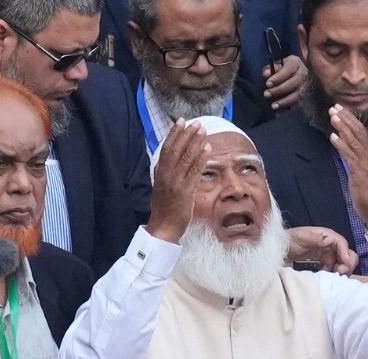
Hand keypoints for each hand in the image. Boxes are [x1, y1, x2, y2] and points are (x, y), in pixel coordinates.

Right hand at [148, 119, 208, 242]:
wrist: (163, 227)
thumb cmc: (164, 209)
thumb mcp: (160, 188)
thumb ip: (163, 175)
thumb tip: (164, 163)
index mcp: (159, 173)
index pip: (166, 148)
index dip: (174, 134)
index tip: (181, 122)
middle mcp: (166, 175)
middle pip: (176, 149)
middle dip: (186, 134)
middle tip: (196, 122)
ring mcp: (175, 183)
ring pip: (186, 157)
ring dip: (195, 142)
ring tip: (203, 131)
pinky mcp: (185, 191)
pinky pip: (194, 171)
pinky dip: (201, 158)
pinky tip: (207, 149)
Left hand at [262, 55, 306, 109]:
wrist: (294, 75)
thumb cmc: (282, 70)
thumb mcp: (276, 66)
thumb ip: (270, 69)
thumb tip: (266, 74)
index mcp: (295, 63)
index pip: (289, 69)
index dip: (278, 77)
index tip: (267, 83)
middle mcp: (303, 73)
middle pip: (293, 82)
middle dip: (279, 90)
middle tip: (266, 94)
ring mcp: (306, 86)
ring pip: (297, 95)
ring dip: (284, 101)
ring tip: (273, 106)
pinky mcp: (306, 96)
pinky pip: (298, 104)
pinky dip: (288, 109)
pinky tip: (279, 113)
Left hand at [286, 227, 357, 273]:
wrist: (279, 251)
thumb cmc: (288, 240)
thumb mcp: (300, 237)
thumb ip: (315, 238)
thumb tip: (330, 239)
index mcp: (326, 235)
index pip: (341, 243)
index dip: (345, 253)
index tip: (345, 263)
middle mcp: (329, 245)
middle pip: (347, 254)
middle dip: (347, 263)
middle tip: (340, 272)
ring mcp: (327, 255)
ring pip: (343, 263)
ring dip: (343, 270)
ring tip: (336, 276)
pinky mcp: (324, 265)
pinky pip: (335, 270)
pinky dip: (336, 275)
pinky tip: (331, 278)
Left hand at [328, 104, 367, 231]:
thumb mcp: (361, 171)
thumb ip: (354, 158)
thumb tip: (346, 148)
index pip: (361, 132)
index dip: (351, 119)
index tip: (340, 109)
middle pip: (358, 132)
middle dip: (346, 119)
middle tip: (334, 107)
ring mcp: (364, 163)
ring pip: (354, 141)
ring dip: (343, 128)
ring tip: (333, 117)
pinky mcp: (359, 172)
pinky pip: (349, 156)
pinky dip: (341, 145)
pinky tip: (333, 137)